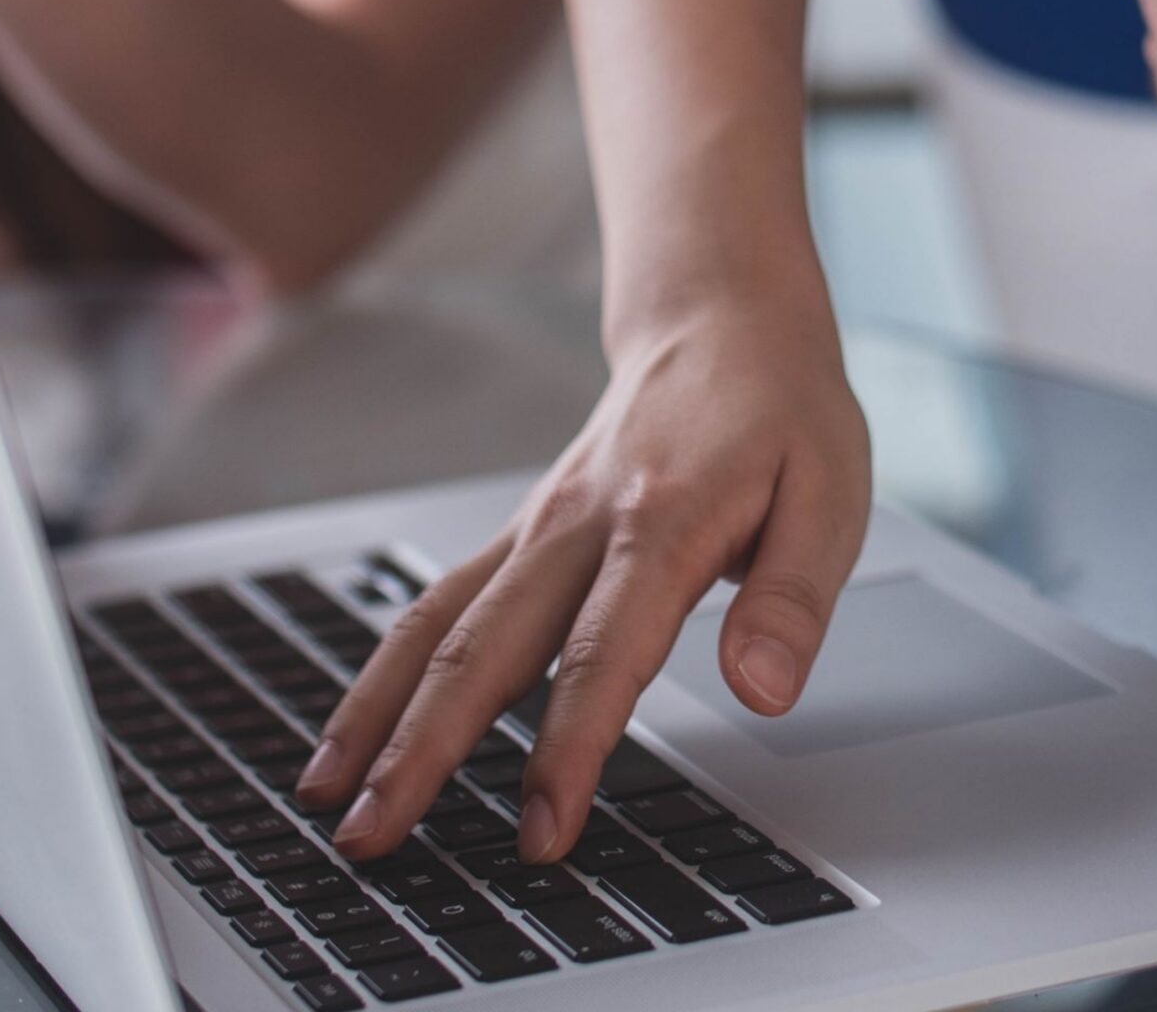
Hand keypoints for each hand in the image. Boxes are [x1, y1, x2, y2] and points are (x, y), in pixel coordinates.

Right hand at [294, 300, 871, 861]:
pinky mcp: (518, 537)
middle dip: (421, 752)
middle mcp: (576, 526)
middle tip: (374, 837)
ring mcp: (535, 530)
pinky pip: (435, 605)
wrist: (721, 319)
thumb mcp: (832, 495)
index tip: (542, 830)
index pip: (602, 655)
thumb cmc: (781, 412)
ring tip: (325, 798)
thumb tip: (763, 690)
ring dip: (376, 716)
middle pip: (482, 649)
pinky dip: (385, 673)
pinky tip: (353, 733)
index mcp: (662, 523)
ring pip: (434, 626)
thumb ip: (792, 599)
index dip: (569, 748)